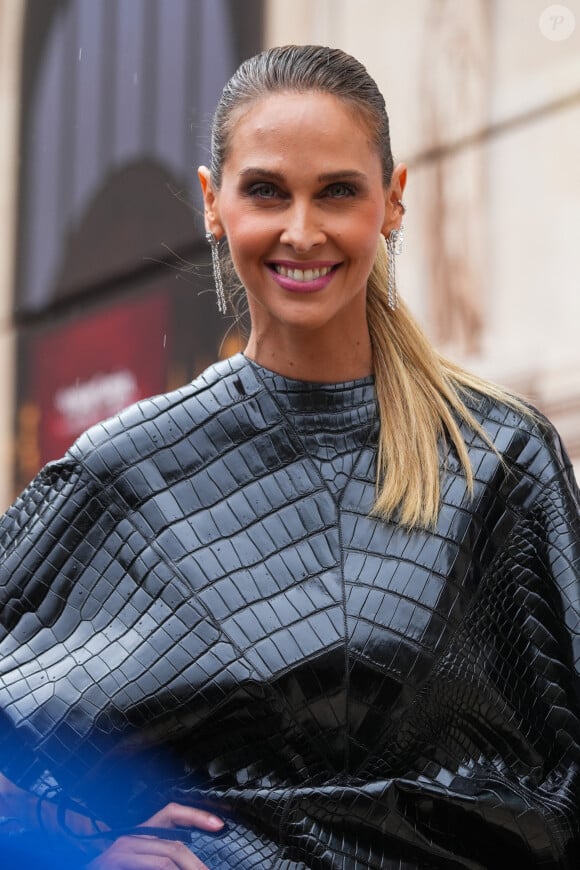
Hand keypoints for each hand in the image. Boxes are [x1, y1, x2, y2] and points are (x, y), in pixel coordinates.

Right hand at [87, 802, 223, 869]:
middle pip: (175, 845)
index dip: (196, 815)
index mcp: (140, 831)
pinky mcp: (115, 863)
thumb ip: (160, 856)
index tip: (220, 825)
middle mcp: (131, 837)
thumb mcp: (140, 859)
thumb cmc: (115, 868)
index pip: (172, 811)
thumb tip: (193, 863)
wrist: (74, 865)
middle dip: (197, 865)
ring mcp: (122, 851)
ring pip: (166, 858)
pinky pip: (152, 866)